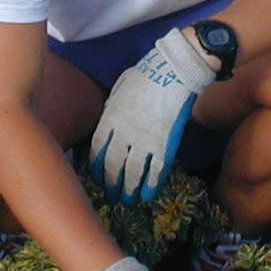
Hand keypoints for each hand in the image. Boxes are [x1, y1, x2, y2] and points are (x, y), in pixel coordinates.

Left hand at [89, 28, 213, 202]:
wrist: (174, 70)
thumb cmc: (147, 73)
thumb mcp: (120, 87)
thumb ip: (112, 106)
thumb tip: (109, 117)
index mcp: (110, 118)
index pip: (97, 150)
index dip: (97, 167)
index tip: (97, 177)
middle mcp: (123, 133)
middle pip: (113, 166)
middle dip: (111, 183)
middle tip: (111, 195)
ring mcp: (144, 140)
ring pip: (133, 172)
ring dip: (129, 189)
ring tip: (128, 200)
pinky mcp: (164, 143)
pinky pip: (156, 170)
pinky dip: (151, 185)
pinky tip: (148, 195)